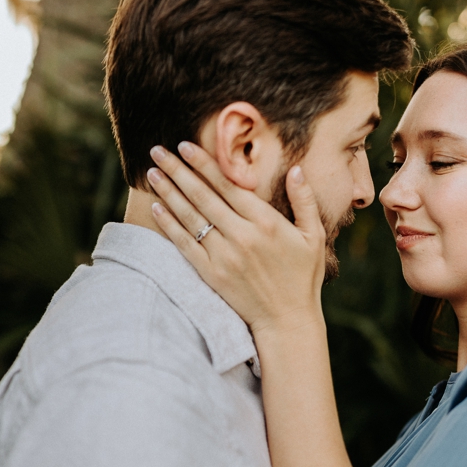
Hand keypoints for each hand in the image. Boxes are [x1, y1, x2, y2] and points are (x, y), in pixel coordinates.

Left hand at [146, 142, 325, 335]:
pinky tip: (157, 207)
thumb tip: (297, 169)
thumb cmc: (303, 277)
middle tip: (157, 151)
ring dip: (168, 192)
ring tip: (152, 173)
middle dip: (178, 170)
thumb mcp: (315, 237)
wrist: (287, 320)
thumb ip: (305, 201)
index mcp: (266, 222)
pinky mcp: (212, 274)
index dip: (204, 164)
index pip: (227, 185)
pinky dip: (169, 225)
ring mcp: (224, 256)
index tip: (185, 145)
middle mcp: (242, 236)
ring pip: (190, 217)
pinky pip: (185, 244)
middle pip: (202, 196)